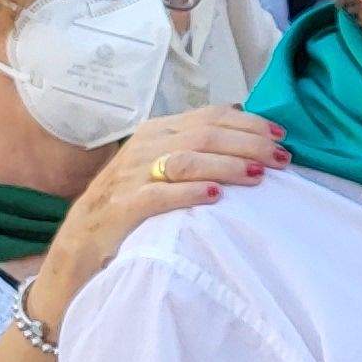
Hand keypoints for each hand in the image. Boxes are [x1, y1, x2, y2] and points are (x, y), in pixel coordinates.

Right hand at [41, 109, 281, 309]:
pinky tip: (215, 197)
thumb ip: (194, 143)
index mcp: (156, 132)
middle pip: (204, 135)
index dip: (249, 124)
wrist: (80, 247)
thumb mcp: (160, 165)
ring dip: (226, 165)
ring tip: (257, 175)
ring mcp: (129, 177)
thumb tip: (240, 114)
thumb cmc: (130, 206)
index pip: (209, 116)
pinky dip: (189, 193)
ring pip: (186, 160)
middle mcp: (142, 148)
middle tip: (281, 159)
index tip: (281, 136)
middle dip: (248, 144)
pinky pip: (158, 195)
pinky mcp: (121, 208)